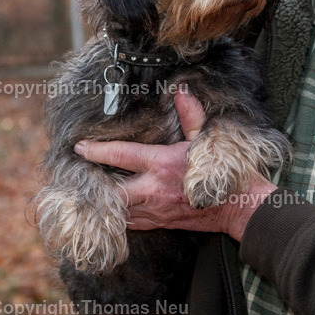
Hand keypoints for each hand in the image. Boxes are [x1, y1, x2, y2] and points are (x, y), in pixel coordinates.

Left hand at [74, 90, 276, 240]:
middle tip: (75, 177)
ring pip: (117, 210)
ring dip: (102, 202)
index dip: (97, 150)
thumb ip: (190, 114)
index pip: (121, 156)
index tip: (79, 147)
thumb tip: (181, 90)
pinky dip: (117, 214)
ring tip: (86, 191)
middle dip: (92, 186)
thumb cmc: (225, 172)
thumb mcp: (206, 139)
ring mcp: (155, 211)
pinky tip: (110, 207)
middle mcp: (153, 190)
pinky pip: (130, 222)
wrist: (239, 207)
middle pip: (111, 192)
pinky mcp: (159, 224)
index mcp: (161, 165)